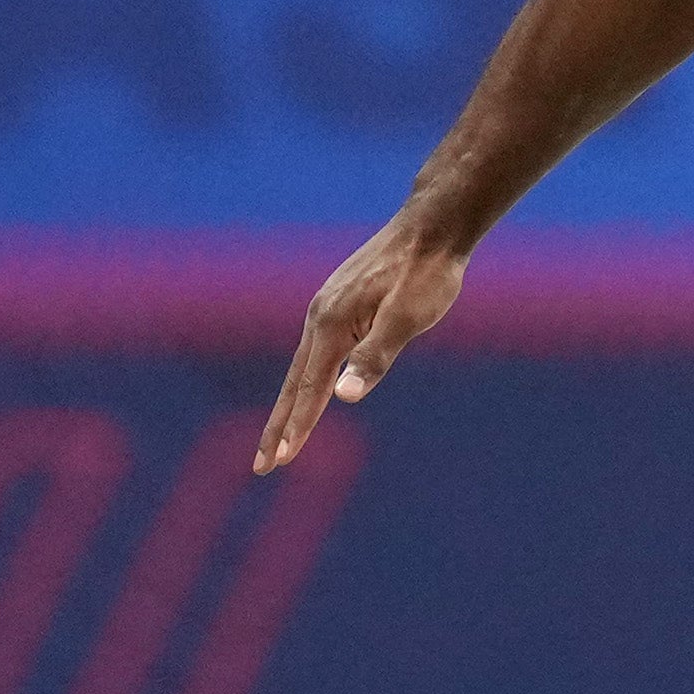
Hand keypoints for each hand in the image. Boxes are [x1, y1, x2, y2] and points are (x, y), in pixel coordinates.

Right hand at [256, 217, 466, 472]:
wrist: (431, 227)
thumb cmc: (426, 272)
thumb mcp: (407, 316)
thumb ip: (376, 356)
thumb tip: (344, 397)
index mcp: (331, 323)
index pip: (310, 389)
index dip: (296, 428)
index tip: (280, 462)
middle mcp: (319, 316)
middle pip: (294, 384)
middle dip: (278, 427)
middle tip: (262, 467)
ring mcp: (326, 309)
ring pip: (302, 369)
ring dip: (289, 407)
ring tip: (279, 441)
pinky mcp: (338, 304)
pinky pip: (315, 353)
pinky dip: (305, 382)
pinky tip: (308, 392)